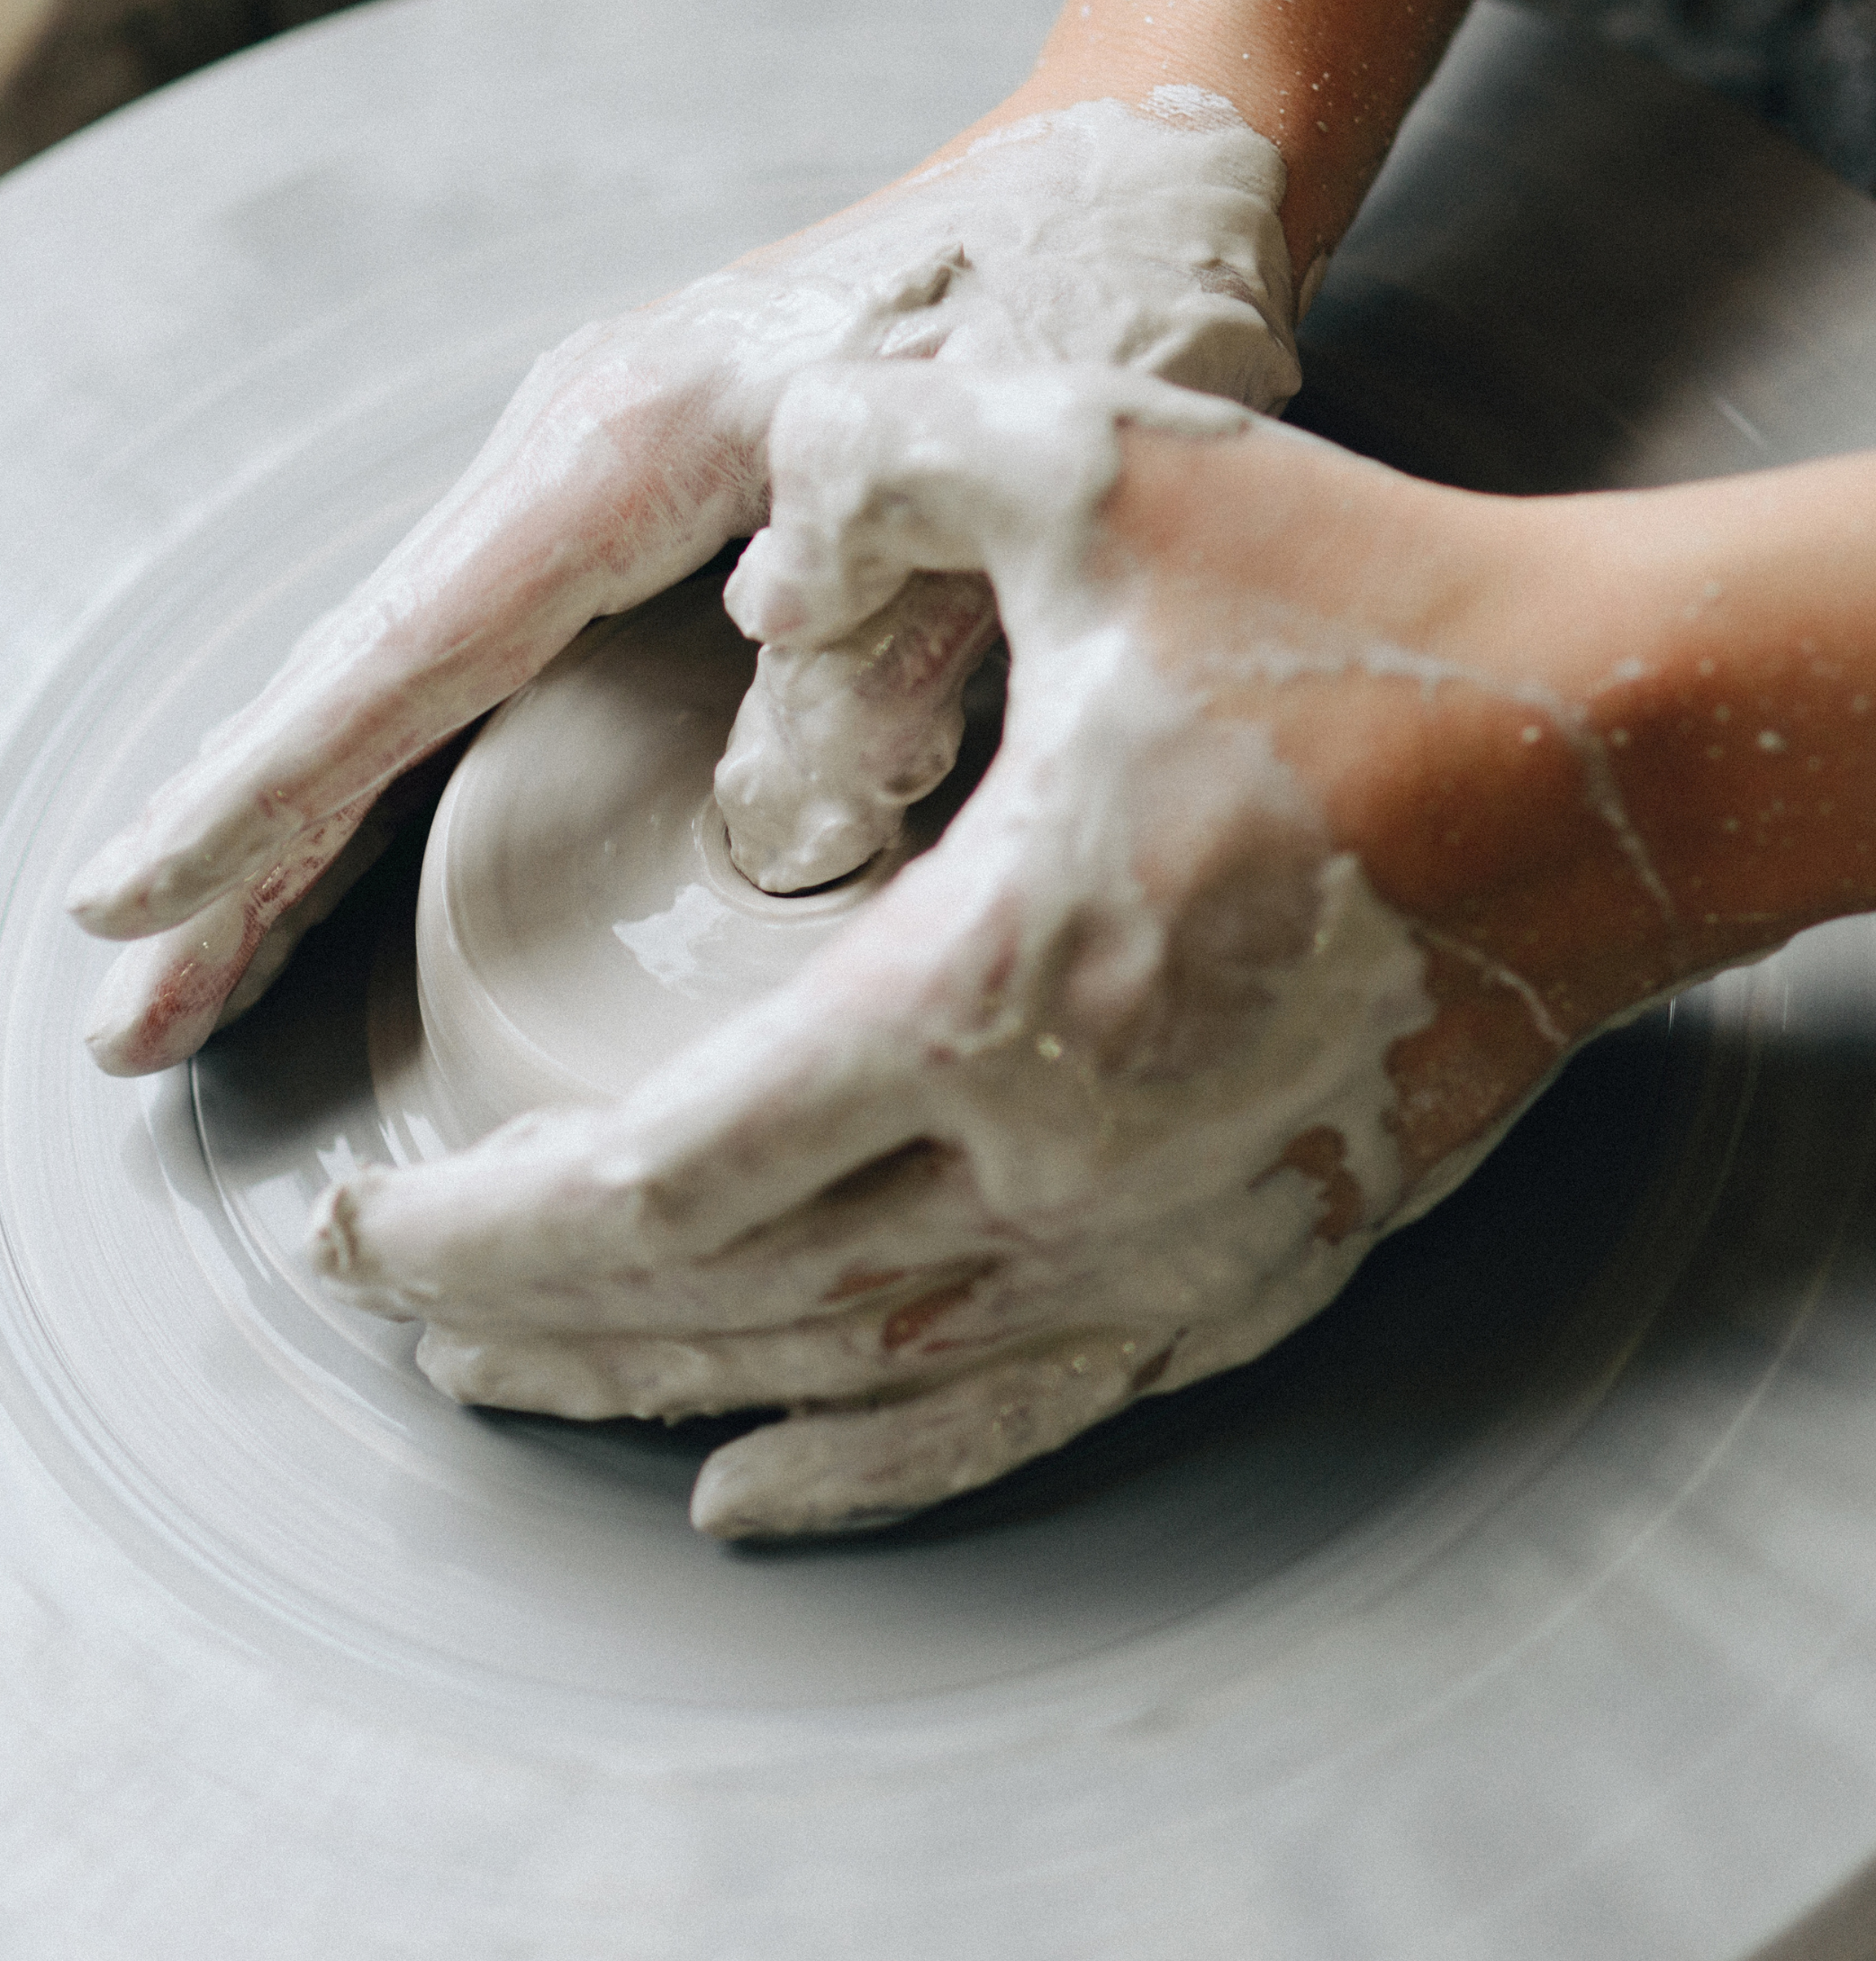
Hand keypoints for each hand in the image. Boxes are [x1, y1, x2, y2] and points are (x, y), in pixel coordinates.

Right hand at [67, 94, 1298, 1070]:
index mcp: (648, 436)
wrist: (1141, 159)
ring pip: (418, 663)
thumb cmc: (1096, 287)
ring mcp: (614, 461)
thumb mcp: (1019, 484)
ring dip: (305, 816)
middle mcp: (592, 440)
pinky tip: (366, 832)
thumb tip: (774, 838)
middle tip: (132, 1019)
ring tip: (200, 962)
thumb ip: (892, 667)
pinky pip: (495, 646)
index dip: (269, 799)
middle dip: (244, 845)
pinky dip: (409, 754)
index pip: (414, 650)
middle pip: (374, 668)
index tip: (132, 917)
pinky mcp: (663, 491)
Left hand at [309, 361, 1728, 1538]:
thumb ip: (874, 469)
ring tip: (503, 1389)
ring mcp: (1163, 1241)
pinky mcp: (1247, 1262)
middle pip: (723, 1303)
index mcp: (985, 986)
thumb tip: (748, 545)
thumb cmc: (1365, 616)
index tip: (353, 1217)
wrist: (1606, 751)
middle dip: (522, 1313)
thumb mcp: (1098, 471)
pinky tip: (756, 1491)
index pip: (659, 1179)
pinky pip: (1022, 1411)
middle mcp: (1060, 1161)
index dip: (479, 1223)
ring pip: (846, 1380)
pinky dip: (869, 1467)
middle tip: (380, 1300)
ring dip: (651, 1392)